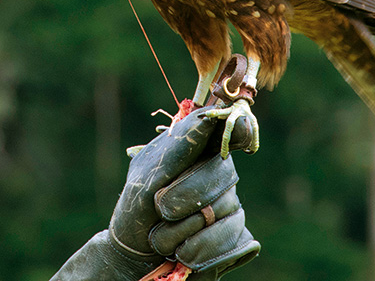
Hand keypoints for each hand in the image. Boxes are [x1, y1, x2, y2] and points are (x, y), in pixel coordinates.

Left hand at [52, 106, 258, 280]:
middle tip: (161, 208)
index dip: (237, 128)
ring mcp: (230, 204)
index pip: (225, 130)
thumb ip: (176, 152)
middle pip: (221, 172)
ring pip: (225, 207)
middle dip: (187, 193)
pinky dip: (201, 248)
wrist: (134, 256)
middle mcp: (218, 173)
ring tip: (160, 237)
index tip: (240, 127)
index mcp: (195, 152)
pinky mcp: (237, 235)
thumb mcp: (146, 179)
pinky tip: (182, 253)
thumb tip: (206, 118)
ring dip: (183, 228)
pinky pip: (232, 238)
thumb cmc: (137, 210)